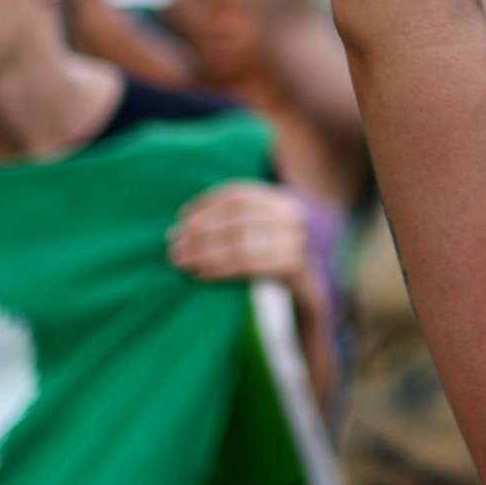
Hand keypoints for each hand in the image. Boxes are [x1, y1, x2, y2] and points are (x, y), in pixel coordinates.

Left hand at [168, 180, 313, 287]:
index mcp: (282, 199)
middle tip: (173, 245)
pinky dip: (220, 269)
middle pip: (235, 219)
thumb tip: (185, 221)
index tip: (180, 218)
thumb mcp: (264, 229)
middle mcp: (292, 214)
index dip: (206, 203)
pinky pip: (248, 266)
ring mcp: (297, 239)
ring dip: (204, 252)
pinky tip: (200, 274)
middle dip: (200, 231)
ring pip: (239, 244)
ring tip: (181, 261)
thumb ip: (237, 220)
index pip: (238, 194)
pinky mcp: (294, 265)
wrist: (313, 289)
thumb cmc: (276, 256)